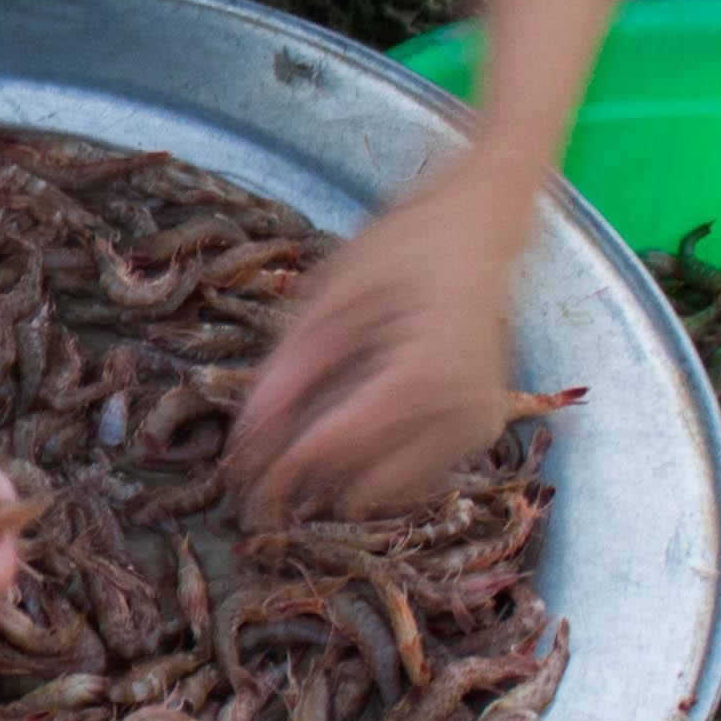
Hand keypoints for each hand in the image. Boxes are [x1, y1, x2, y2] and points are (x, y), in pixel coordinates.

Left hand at [229, 161, 543, 522]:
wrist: (480, 228)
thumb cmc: (405, 245)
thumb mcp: (333, 292)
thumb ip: (291, 364)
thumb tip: (249, 431)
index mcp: (428, 371)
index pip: (337, 446)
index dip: (280, 469)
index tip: (238, 479)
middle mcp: (463, 411)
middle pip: (363, 485)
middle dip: (306, 482)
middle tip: (261, 471)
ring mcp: (480, 427)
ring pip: (390, 492)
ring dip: (342, 478)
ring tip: (306, 441)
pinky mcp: (482, 432)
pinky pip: (417, 478)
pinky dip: (377, 467)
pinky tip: (352, 431)